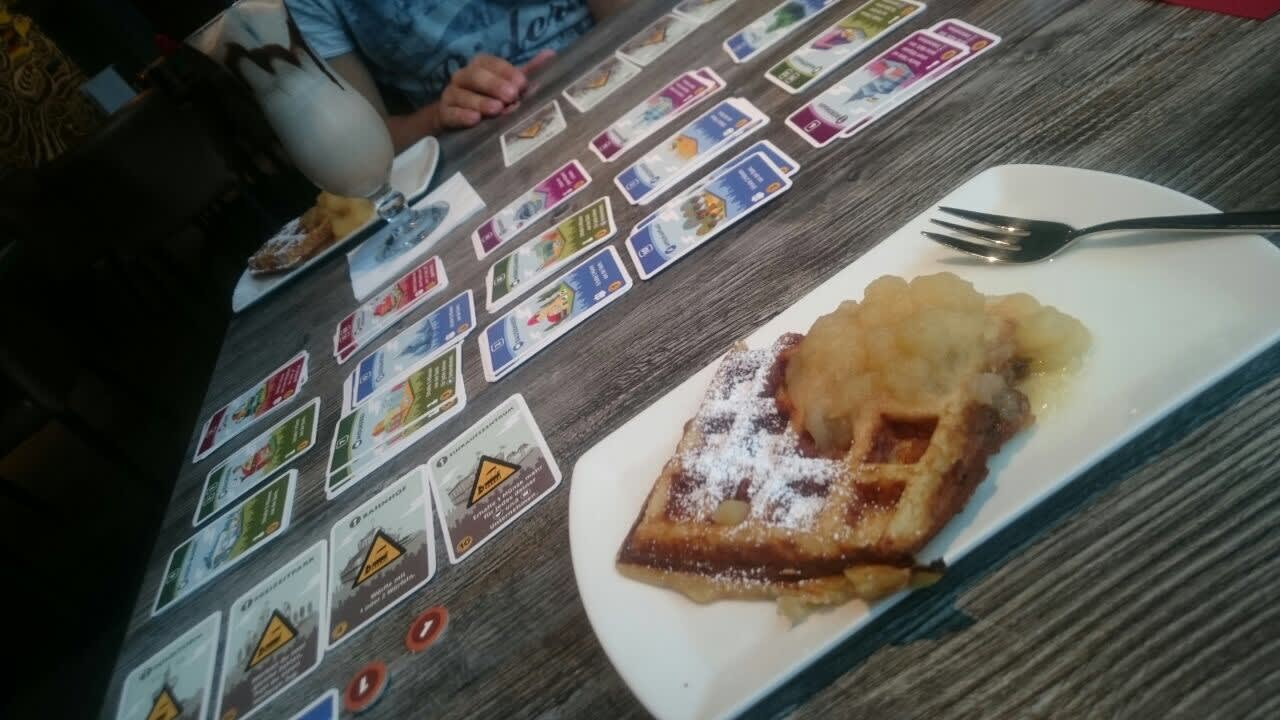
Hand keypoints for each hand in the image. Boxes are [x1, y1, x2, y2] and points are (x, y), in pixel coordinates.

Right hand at [436, 50, 556, 128]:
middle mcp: (463, 76)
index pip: (491, 63)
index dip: (506, 72)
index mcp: (480, 66)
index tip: (522, 84)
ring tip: (496, 109)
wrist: (460, 121)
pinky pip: (450, 113)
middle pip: (475, 75)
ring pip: (462, 95)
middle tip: (511, 96)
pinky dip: (461, 116)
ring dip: (480, 102)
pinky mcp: (444, 114)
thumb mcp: (509, 85)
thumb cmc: (490, 99)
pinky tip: (474, 120)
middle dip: (494, 85)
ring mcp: (451, 95)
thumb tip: (551, 55)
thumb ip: (528, 71)